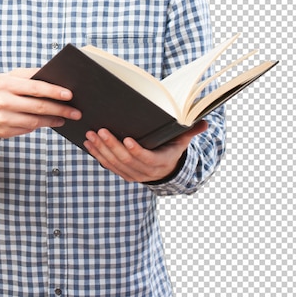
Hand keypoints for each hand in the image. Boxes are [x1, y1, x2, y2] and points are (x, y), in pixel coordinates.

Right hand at [0, 69, 80, 138]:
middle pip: (38, 106)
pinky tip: (52, 122)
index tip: (69, 94)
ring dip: (53, 119)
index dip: (54, 91)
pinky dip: (42, 125)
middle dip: (60, 109)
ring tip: (66, 117)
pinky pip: (27, 129)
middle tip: (76, 111)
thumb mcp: (10, 77)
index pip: (35, 87)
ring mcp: (2, 118)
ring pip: (34, 121)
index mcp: (6, 83)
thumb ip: (30, 76)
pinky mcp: (3, 131)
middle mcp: (3, 101)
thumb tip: (55, 78)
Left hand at [83, 120, 208, 182]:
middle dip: (112, 145)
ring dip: (101, 149)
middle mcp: (146, 172)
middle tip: (101, 130)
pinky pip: (109, 166)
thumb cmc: (173, 148)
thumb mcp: (182, 140)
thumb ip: (191, 130)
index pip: (147, 159)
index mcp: (161, 162)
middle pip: (127, 160)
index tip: (127, 139)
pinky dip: (98, 155)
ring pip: (115, 164)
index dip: (137, 151)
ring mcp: (133, 174)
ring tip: (91, 135)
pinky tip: (89, 144)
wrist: (166, 169)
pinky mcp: (124, 173)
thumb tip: (206, 122)